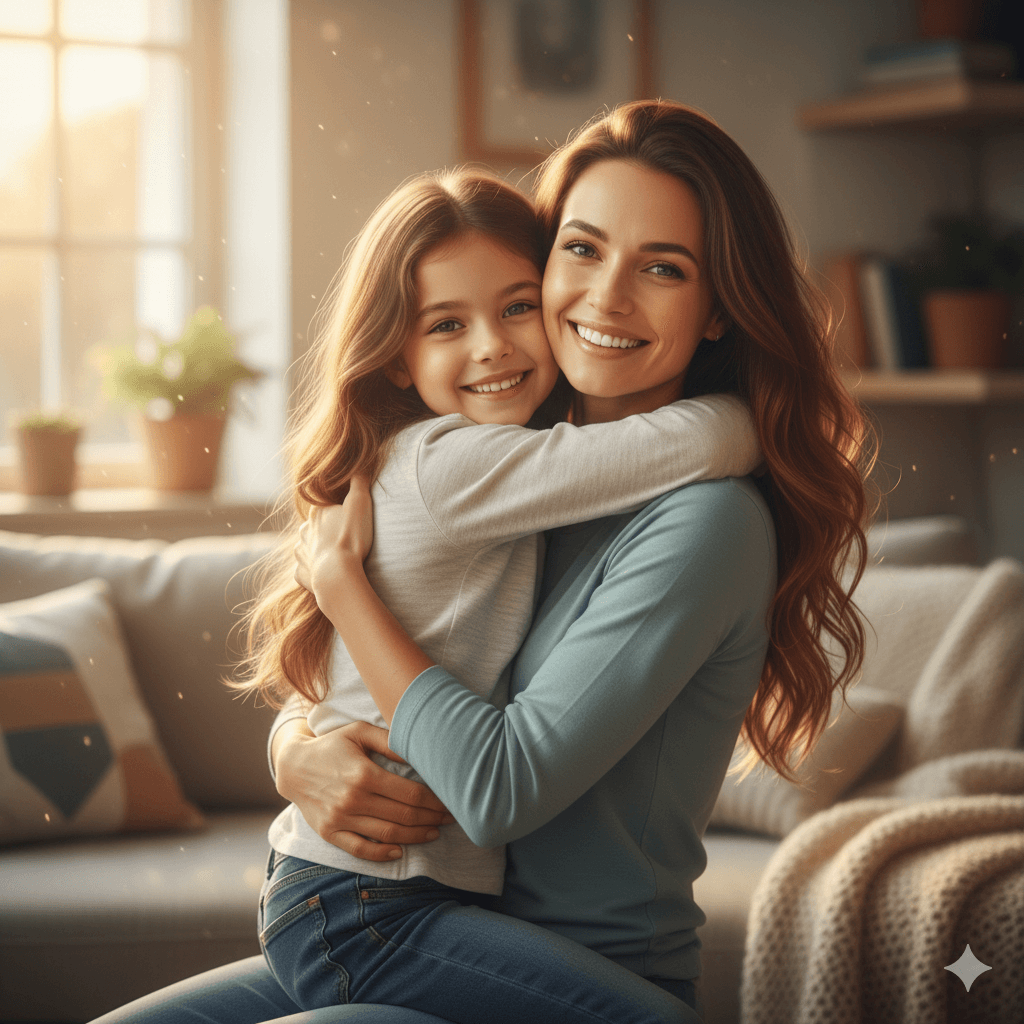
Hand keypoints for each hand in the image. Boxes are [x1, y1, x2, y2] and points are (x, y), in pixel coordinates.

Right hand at [274, 719, 454, 861]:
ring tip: (434, 833)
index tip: (450, 802)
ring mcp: (340, 819)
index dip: (434, 802)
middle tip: (449, 819)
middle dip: (431, 819)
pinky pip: (360, 849)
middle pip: (403, 816)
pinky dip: (382, 853)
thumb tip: (419, 750)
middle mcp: (353, 799)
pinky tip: (400, 850)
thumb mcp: (359, 733)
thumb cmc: (332, 745)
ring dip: (415, 837)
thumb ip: (389, 741)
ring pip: (387, 835)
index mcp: (364, 774)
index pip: (410, 794)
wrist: (293, 766)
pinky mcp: (330, 833)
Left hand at [294, 475, 373, 597]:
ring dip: (320, 553)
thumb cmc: (351, 537)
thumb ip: (360, 481)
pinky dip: (315, 572)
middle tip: (347, 542)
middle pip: (316, 529)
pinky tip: (328, 575)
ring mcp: (300, 553)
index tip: (352, 524)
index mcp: (316, 513)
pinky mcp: (301, 573)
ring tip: (339, 560)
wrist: (337, 574)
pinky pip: (307, 571)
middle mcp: (304, 530)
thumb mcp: (360, 503)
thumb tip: (360, 464)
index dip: (340, 516)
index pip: (327, 509)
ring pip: (309, 549)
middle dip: (328, 534)